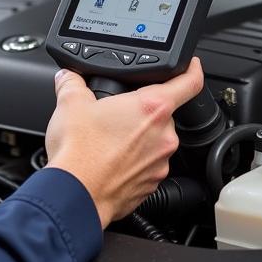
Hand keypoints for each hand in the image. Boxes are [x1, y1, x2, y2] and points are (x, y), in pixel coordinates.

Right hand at [44, 57, 204, 227]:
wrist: (75, 195)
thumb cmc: (79, 152)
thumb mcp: (69, 104)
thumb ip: (72, 83)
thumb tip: (69, 78)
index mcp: (151, 108)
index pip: (189, 82)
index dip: (192, 69)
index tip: (190, 66)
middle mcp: (163, 135)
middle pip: (163, 113)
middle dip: (142, 111)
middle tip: (116, 113)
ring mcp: (160, 163)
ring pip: (154, 140)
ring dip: (137, 137)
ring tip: (107, 140)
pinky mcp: (152, 184)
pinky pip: (147, 164)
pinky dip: (132, 160)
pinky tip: (109, 160)